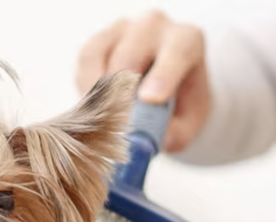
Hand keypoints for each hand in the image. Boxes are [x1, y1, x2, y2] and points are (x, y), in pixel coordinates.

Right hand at [75, 11, 210, 152]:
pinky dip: (86, 86)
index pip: (178, 50)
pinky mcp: (99, 39)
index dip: (164, 74)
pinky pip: (86, 59)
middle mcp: (155, 26)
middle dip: (122, 87)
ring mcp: (124, 28)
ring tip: (104, 119)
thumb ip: (177, 132)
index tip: (150, 100)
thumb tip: (156, 140)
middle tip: (117, 119)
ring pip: (103, 54)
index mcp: (187, 41)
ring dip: (100, 91)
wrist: (165, 88)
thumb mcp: (189, 121)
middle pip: (134, 51)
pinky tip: (94, 106)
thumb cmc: (179, 102)